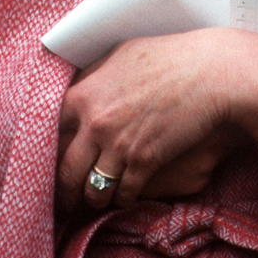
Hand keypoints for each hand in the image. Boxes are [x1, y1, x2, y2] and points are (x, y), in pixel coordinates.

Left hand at [56, 27, 257, 211]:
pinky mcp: (145, 162)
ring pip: (92, 190)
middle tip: (64, 199)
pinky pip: (123, 194)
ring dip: (92, 199)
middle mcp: (95, 123)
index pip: (49, 133)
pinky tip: (124, 198)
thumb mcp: (121, 55)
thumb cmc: (167, 57)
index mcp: (83, 94)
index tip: (50, 161)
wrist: (209, 72)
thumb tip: (78, 88)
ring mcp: (119, 145)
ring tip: (94, 202)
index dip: (48, 151)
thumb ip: (93, 76)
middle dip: (63, 190)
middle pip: (65, 170)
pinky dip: (122, 200)